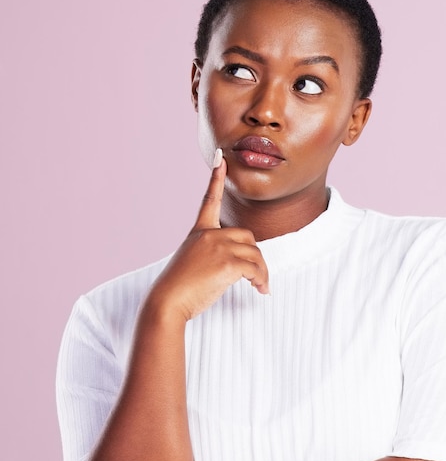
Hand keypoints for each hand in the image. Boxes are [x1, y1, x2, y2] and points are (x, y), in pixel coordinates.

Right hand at [146, 149, 269, 320]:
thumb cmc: (178, 289)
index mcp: (199, 232)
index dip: (216, 178)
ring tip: (260, 287)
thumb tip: (238, 263)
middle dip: (256, 257)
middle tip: (257, 277)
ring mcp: (218, 246)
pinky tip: (260, 290)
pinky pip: (255, 268)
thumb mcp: (191, 263)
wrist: (167, 303)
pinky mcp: (227, 262)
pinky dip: (262, 280)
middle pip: (248, 237)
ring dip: (262, 272)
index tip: (221, 158)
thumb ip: (211, 254)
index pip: (209, 200)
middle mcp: (209, 235)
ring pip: (255, 253)